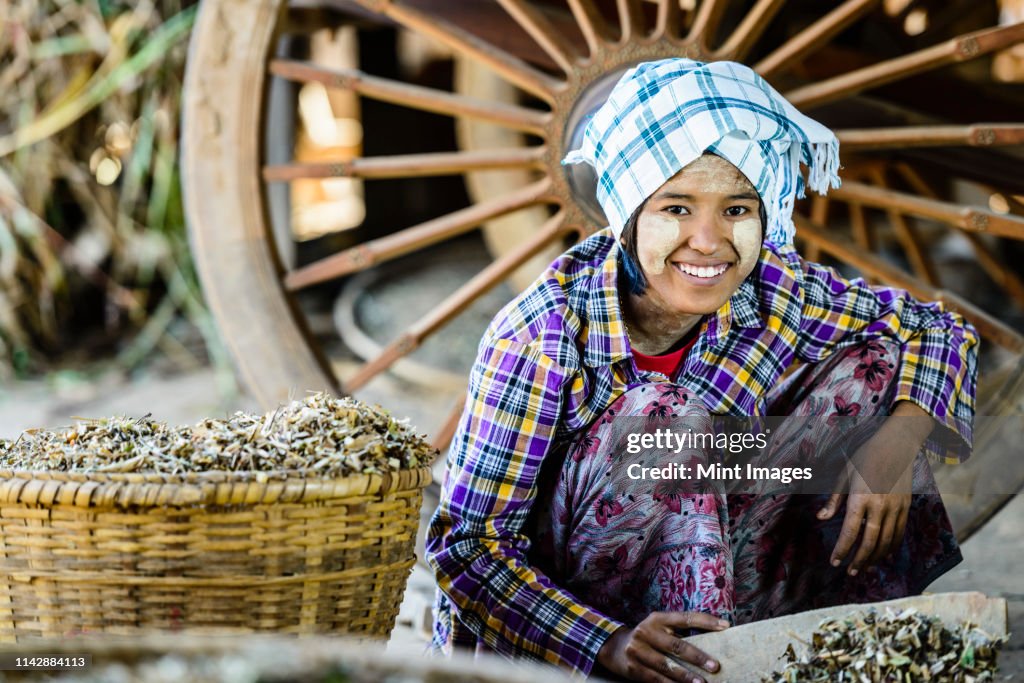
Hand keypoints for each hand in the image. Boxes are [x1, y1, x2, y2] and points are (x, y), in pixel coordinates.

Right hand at [597, 611, 728, 682]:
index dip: (706, 621)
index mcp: (657, 618)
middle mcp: (646, 632)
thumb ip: (678, 632)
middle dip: (696, 657)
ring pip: (666, 666)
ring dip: (686, 676)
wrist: (615, 648)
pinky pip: (656, 679)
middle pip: (675, 645)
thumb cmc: (647, 637)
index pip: (685, 618)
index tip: (725, 626)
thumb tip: (711, 641)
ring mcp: (638, 650)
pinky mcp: (634, 668)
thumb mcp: (659, 627)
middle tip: (714, 666)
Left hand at [817, 466, 910, 575]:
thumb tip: (821, 518)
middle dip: (858, 560)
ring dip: (875, 558)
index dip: (842, 549)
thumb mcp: (845, 474)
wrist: (898, 445)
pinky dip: (891, 547)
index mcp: (861, 497)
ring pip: (886, 541)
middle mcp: (880, 506)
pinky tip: (883, 555)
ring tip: (863, 568)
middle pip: (870, 541)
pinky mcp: (906, 507)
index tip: (834, 561)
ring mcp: (896, 507)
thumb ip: (834, 499)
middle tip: (849, 572)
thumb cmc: (866, 457)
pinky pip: (900, 533)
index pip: (850, 531)